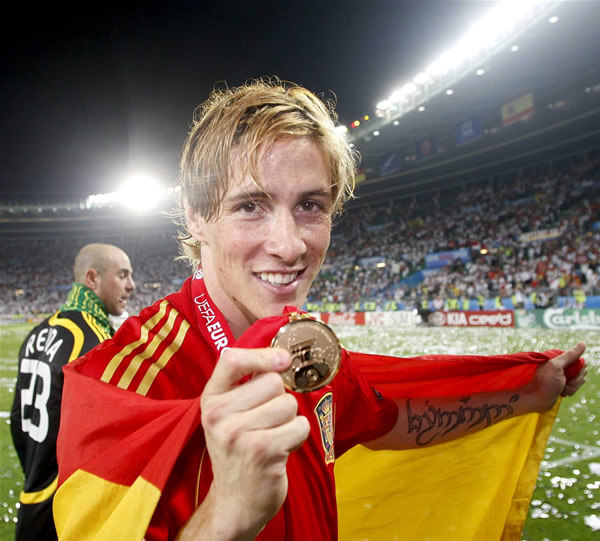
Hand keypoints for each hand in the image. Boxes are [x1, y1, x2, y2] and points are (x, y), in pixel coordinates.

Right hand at [199, 347, 309, 538]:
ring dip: (289, 420)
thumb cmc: (238, 449)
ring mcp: (239, 433)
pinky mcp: (263, 450)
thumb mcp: (228, 414)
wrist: (235, 501)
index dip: (262, 355)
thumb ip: (245, 384)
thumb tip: (283, 357)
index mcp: (210, 400)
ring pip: (289, 403)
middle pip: (273, 382)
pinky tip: (281, 449)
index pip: (232, 360)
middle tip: (266, 422)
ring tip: (272, 436)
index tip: (283, 359)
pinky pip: (300, 425)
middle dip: (279, 399)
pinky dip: (298, 436)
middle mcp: (219, 415)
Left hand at [523, 342, 586, 412]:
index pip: (580, 362)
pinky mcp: (563, 385)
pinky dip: (570, 392)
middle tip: (562, 383)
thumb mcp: (556, 367)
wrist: (535, 399)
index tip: (567, 374)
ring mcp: (563, 376)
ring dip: (571, 387)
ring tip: (560, 388)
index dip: (578, 370)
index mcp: (559, 359)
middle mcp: (562, 366)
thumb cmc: (544, 382)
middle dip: (575, 380)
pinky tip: (561, 393)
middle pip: (581, 372)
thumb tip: (583, 343)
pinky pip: (575, 388)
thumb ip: (569, 356)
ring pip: (579, 381)